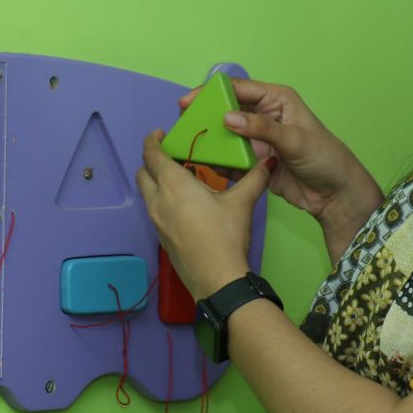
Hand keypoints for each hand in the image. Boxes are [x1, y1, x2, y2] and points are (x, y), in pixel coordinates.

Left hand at [137, 130, 270, 298]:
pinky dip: (162, 200)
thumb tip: (268, 160)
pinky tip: (184, 205)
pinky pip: (154, 210)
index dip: (152, 141)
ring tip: (180, 179)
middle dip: (152, 161)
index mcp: (173, 185)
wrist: (217, 279)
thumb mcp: (242, 203)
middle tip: (171, 155)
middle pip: (143, 173)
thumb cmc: (225, 236)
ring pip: (147, 193)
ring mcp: (156, 221)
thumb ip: (254, 178)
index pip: (151, 155)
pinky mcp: (161, 237)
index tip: (160, 134)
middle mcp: (158, 200)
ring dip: (156, 181)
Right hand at [177, 75, 380, 228]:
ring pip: (226, 136)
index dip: (212, 93)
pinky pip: (231, 158)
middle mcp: (264, 116)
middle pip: (227, 111)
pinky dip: (219, 161)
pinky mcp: (255, 162)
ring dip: (210, 141)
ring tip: (189, 147)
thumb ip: (261, 128)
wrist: (336, 195)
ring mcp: (258, 140)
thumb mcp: (294, 139)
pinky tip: (206, 166)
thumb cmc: (325, 158)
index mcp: (276, 100)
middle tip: (183, 126)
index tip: (188, 103)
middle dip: (206, 117)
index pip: (239, 89)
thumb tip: (227, 117)